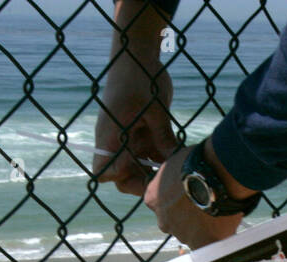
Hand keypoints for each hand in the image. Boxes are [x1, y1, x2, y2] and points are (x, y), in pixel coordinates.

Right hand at [93, 2, 177, 194]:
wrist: (138, 54)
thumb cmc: (139, 78)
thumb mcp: (155, 110)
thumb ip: (162, 138)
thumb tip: (174, 165)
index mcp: (111, 137)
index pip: (105, 172)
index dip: (122, 180)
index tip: (145, 177)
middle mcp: (117, 142)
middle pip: (125, 176)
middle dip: (145, 181)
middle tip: (169, 180)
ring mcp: (130, 138)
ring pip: (141, 167)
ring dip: (159, 170)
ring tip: (179, 169)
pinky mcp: (143, 133)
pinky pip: (152, 153)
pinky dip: (165, 157)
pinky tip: (181, 155)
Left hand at [144, 146, 243, 249]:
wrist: (215, 174)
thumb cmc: (197, 162)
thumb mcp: (175, 163)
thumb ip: (172, 176)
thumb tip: (178, 177)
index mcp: (153, 199)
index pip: (161, 205)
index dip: (177, 201)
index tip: (189, 195)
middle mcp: (163, 220)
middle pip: (176, 223)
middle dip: (189, 217)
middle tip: (206, 204)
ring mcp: (182, 234)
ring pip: (193, 234)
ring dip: (204, 227)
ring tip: (221, 210)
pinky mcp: (202, 243)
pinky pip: (210, 244)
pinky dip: (218, 238)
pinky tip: (227, 226)